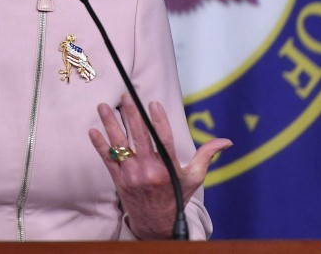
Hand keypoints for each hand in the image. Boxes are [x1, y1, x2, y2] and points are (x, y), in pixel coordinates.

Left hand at [89, 93, 230, 238]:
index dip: (158, 120)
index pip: (163, 139)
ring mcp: (131, 175)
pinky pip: (107, 159)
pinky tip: (93, 130)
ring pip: (119, 145)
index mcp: (168, 169)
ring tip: (103, 106)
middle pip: (139, 137)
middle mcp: (149, 171)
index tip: (152, 103)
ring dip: (110, 124)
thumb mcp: (194, 178)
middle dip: (131, 115)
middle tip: (125, 96)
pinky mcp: (118, 179)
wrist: (156, 223)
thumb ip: (207, 156)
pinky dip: (99, 145)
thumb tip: (227, 142)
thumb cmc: (177, 196)